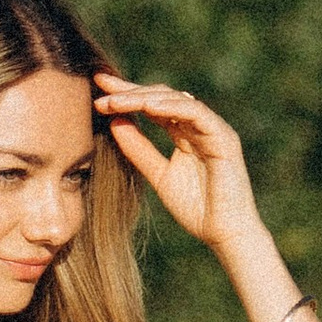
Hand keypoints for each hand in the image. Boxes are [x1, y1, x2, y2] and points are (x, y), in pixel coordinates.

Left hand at [95, 81, 262, 258]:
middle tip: (101, 87)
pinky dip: (172, 108)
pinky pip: (196, 113)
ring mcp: (212, 128)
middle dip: (130, 90)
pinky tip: (148, 107)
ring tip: (116, 101)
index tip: (97, 90)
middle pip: (162, 96)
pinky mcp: (223, 137)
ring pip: (176, 100)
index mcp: (184, 134)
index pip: (153, 106)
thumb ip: (139, 150)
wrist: (224, 234)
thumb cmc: (197, 209)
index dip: (126, 96)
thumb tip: (114, 122)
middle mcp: (198, 126)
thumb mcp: (159, 176)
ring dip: (144, 98)